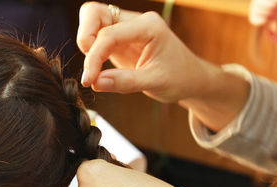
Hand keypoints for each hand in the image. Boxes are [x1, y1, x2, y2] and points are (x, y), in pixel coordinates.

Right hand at [78, 2, 221, 102]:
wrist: (191, 79)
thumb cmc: (180, 78)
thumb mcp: (155, 83)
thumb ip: (125, 82)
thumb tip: (96, 82)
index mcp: (148, 26)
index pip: (109, 34)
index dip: (94, 56)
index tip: (89, 79)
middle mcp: (135, 21)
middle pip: (95, 13)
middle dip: (85, 39)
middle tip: (91, 67)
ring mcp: (127, 27)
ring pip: (93, 20)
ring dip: (87, 43)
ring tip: (95, 69)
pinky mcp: (120, 38)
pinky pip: (97, 34)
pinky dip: (91, 50)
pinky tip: (98, 69)